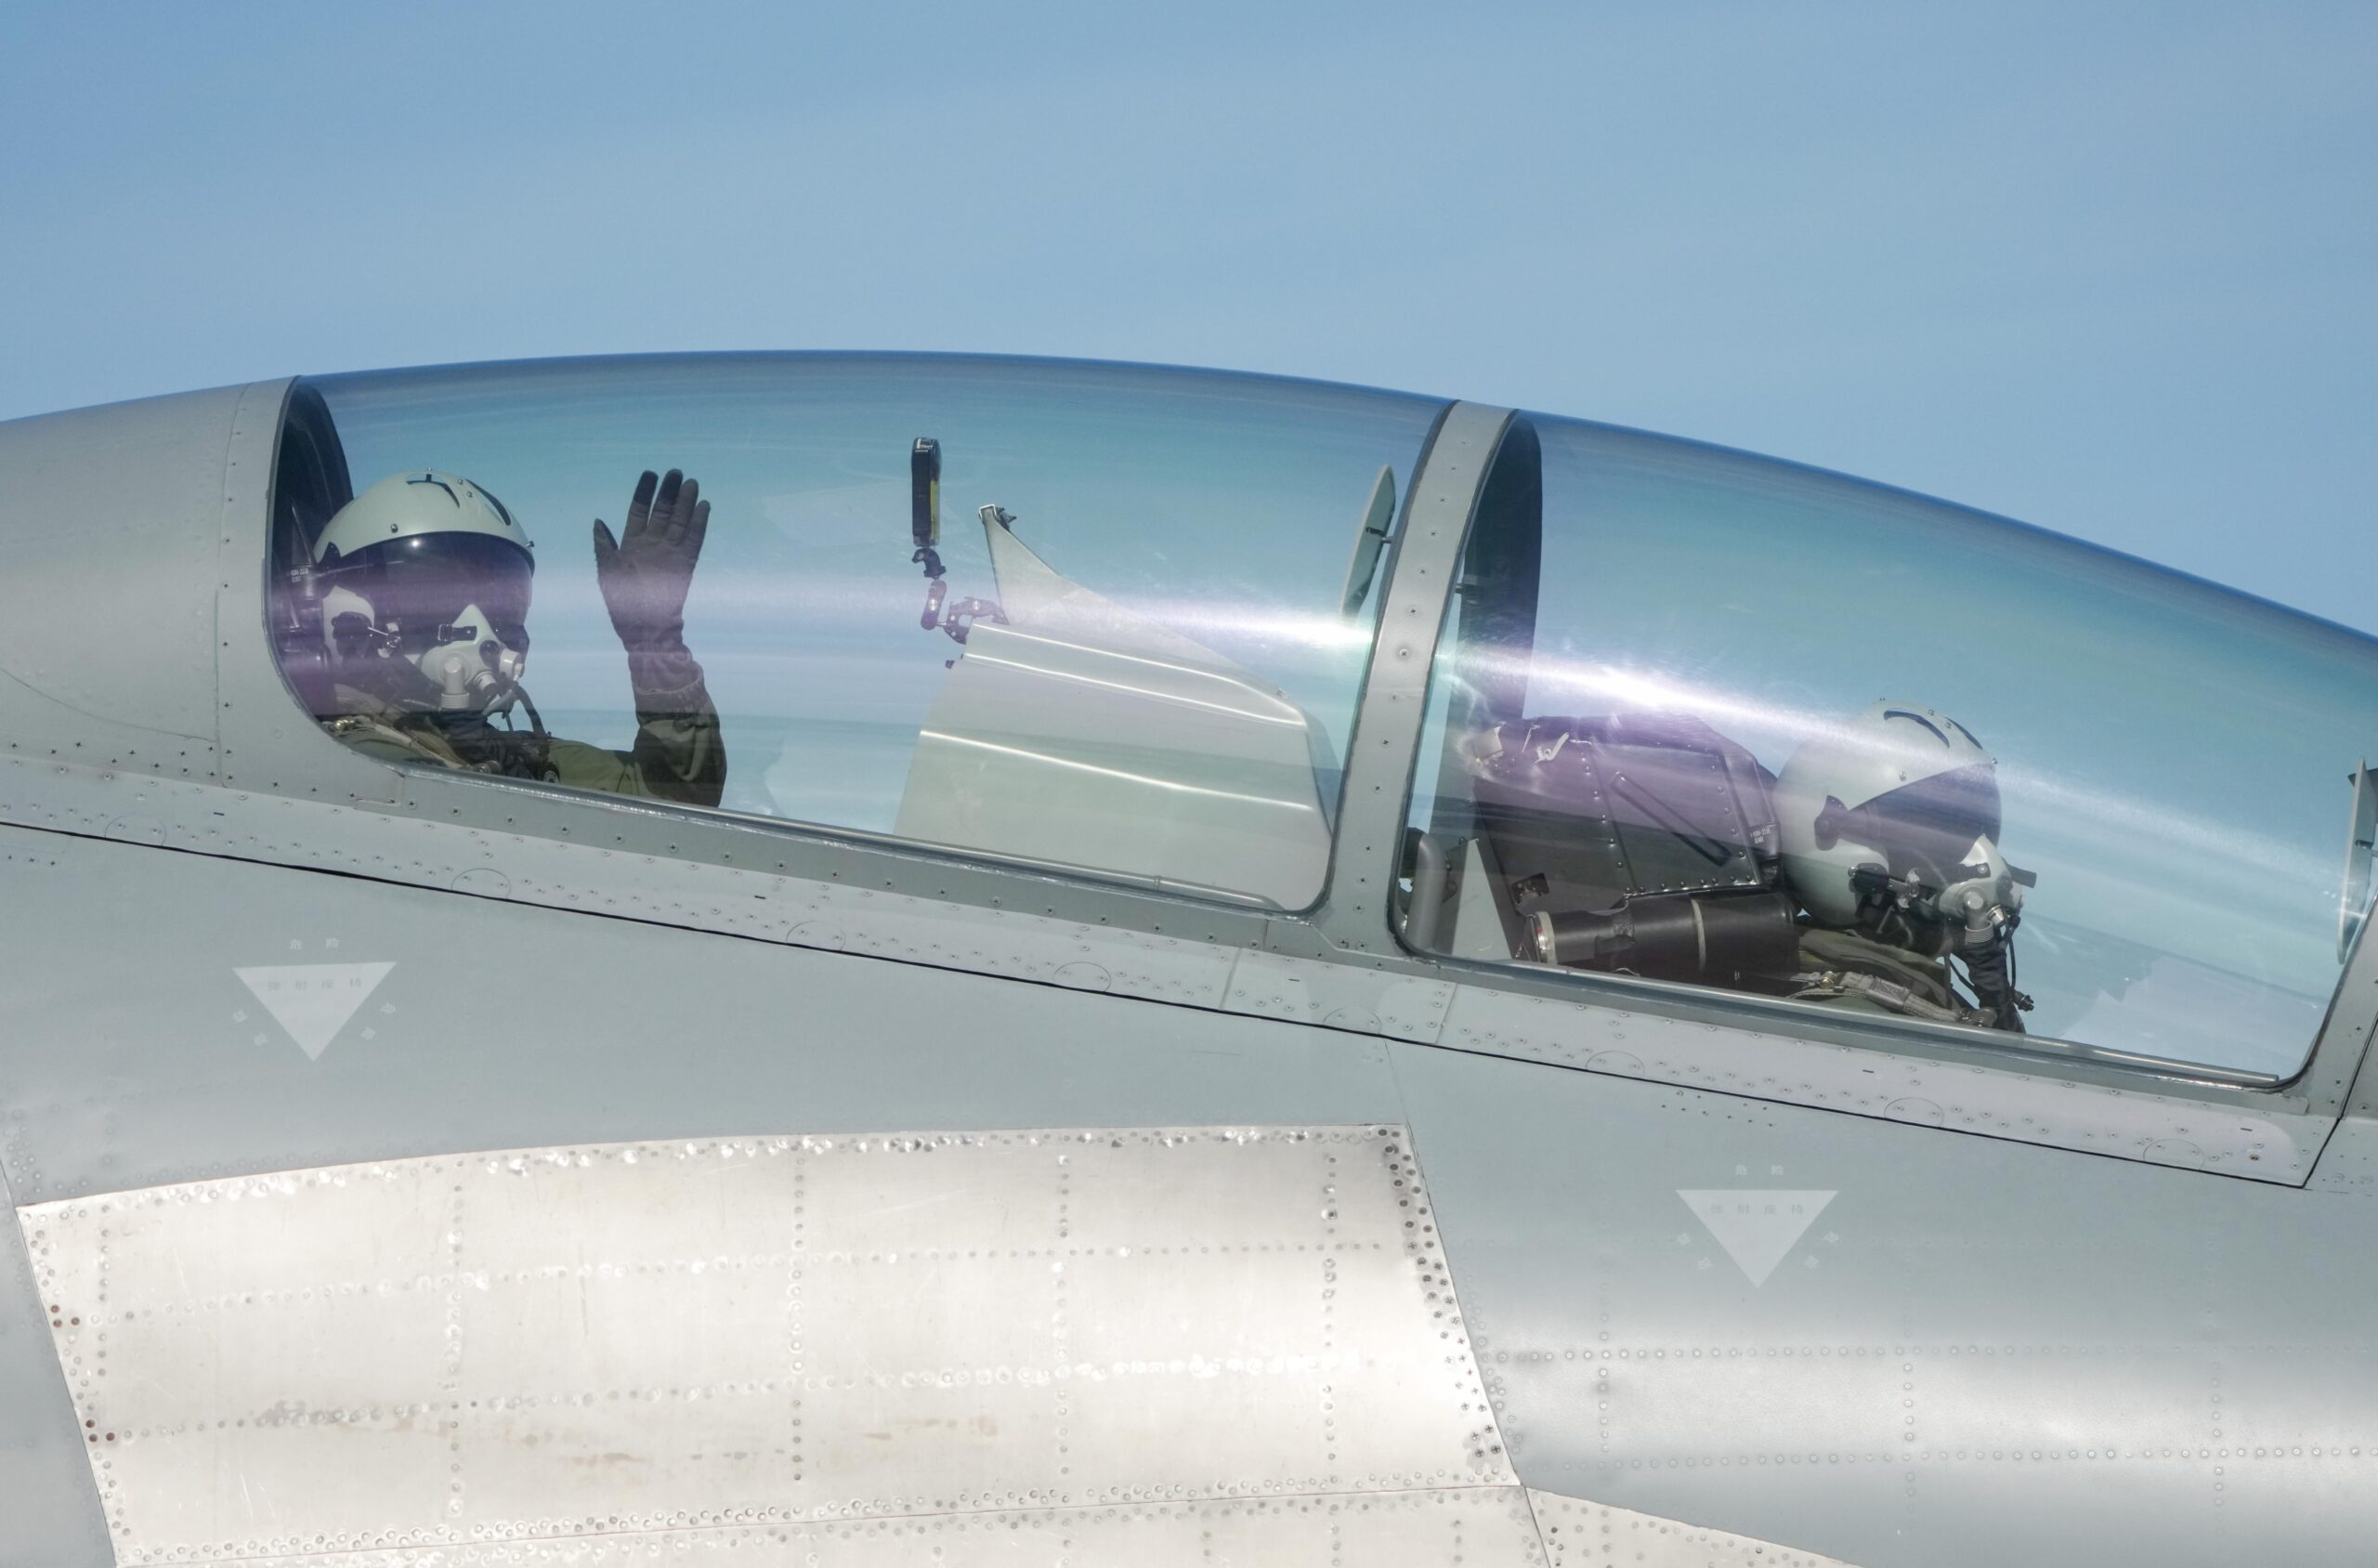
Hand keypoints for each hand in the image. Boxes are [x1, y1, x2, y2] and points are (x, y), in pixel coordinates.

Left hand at [593, 469, 709, 650]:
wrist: (645, 628)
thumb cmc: (622, 601)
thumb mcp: (606, 570)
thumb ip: (604, 544)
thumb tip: (598, 521)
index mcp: (631, 544)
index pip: (638, 511)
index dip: (644, 492)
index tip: (651, 473)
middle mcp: (652, 545)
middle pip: (662, 512)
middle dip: (668, 493)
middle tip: (676, 473)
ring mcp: (670, 553)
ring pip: (679, 522)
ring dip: (685, 503)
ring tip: (691, 483)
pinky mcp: (685, 564)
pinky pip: (694, 540)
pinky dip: (699, 523)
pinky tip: (704, 507)